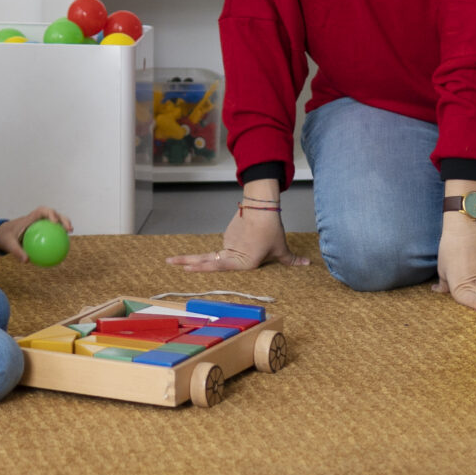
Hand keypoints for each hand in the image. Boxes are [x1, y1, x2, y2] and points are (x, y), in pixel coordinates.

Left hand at [0, 206, 70, 262]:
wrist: (2, 235)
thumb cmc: (5, 237)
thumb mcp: (8, 244)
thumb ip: (17, 251)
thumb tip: (27, 261)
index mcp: (30, 217)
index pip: (42, 211)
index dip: (51, 214)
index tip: (55, 223)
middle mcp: (37, 218)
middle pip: (54, 214)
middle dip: (63, 219)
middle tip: (69, 229)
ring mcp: (40, 224)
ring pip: (55, 222)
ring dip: (64, 226)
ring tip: (70, 235)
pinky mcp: (42, 230)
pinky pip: (51, 233)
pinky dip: (58, 238)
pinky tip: (62, 249)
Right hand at [167, 199, 308, 272]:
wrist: (262, 206)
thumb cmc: (271, 229)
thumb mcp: (281, 248)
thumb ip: (292, 260)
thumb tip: (307, 263)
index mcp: (242, 262)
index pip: (217, 267)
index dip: (199, 268)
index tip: (184, 268)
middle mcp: (231, 254)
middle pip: (204, 259)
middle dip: (185, 261)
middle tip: (168, 261)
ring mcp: (228, 242)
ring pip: (220, 252)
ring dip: (214, 254)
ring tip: (200, 254)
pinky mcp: (229, 233)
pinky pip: (228, 243)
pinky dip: (233, 244)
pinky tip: (246, 238)